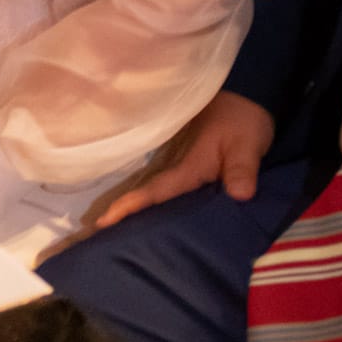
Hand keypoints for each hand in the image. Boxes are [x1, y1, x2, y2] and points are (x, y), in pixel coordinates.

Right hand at [97, 91, 274, 229]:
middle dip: (121, 216)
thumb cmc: (241, 121)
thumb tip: (241, 195)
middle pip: (145, 198)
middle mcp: (177, 170)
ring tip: (112, 240)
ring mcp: (181, 169)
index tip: (103, 222)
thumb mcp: (246, 144)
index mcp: (187, 167)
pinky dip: (155, 207)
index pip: (154, 191)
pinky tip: (151, 225)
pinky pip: (168, 193)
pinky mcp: (191, 171)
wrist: (246, 101)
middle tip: (95, 240)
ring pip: (154, 196)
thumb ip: (241, 169)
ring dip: (136, 214)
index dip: (130, 206)